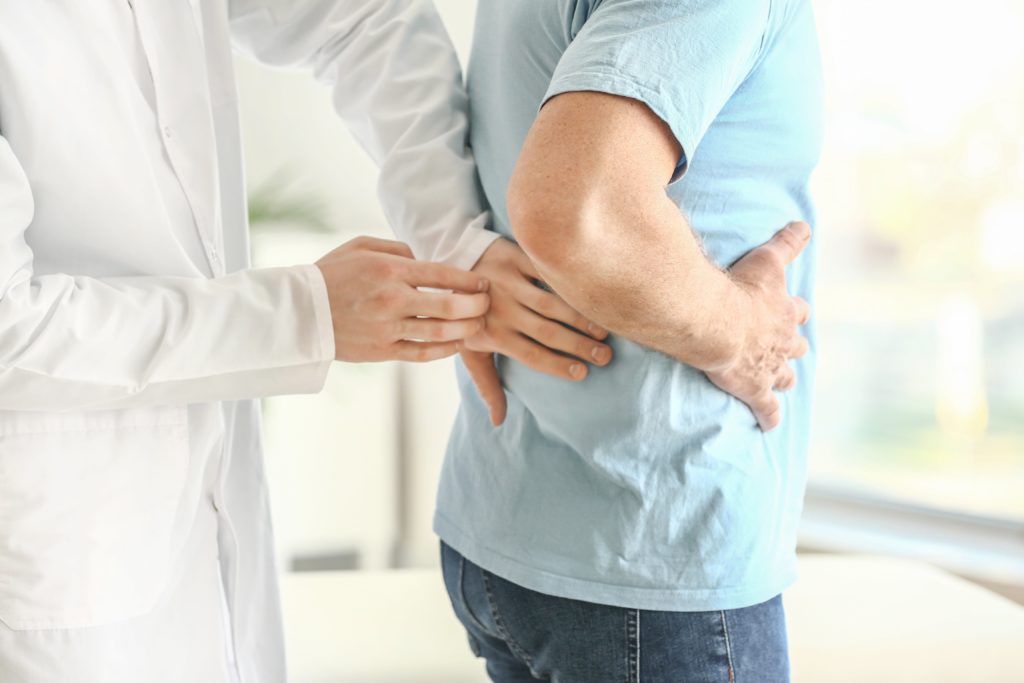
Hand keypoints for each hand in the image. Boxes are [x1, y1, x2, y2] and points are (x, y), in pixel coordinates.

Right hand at [315, 236, 488, 362]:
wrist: (299, 312)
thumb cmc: (332, 273)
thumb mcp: (362, 246)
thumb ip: (399, 249)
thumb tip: (426, 258)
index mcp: (390, 271)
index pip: (443, 275)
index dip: (470, 280)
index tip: (483, 283)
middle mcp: (392, 300)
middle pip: (449, 306)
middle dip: (476, 306)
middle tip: (487, 304)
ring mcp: (388, 328)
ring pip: (440, 332)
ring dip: (466, 329)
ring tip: (478, 324)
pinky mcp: (382, 352)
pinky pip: (423, 353)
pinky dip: (445, 349)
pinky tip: (457, 343)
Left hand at [458, 238, 611, 424]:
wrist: (450, 264)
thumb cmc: (467, 315)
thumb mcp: (470, 351)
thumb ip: (487, 384)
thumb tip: (497, 422)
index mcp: (493, 334)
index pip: (531, 355)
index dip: (558, 366)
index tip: (582, 374)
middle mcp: (501, 310)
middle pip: (546, 332)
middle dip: (578, 346)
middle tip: (605, 356)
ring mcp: (509, 283)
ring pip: (550, 304)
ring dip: (579, 318)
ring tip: (603, 331)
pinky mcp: (515, 258)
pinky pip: (546, 272)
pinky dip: (567, 284)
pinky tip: (590, 295)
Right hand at [705, 222, 811, 431]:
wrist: (716, 322)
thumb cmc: (739, 289)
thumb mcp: (767, 259)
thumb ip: (787, 242)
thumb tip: (805, 224)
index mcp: (785, 312)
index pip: (798, 313)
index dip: (796, 313)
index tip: (793, 313)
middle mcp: (783, 342)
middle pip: (796, 348)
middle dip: (792, 348)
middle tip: (786, 349)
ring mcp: (770, 368)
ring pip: (785, 377)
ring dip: (783, 379)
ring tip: (780, 382)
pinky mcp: (754, 390)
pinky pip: (766, 408)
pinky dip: (769, 417)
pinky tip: (769, 426)